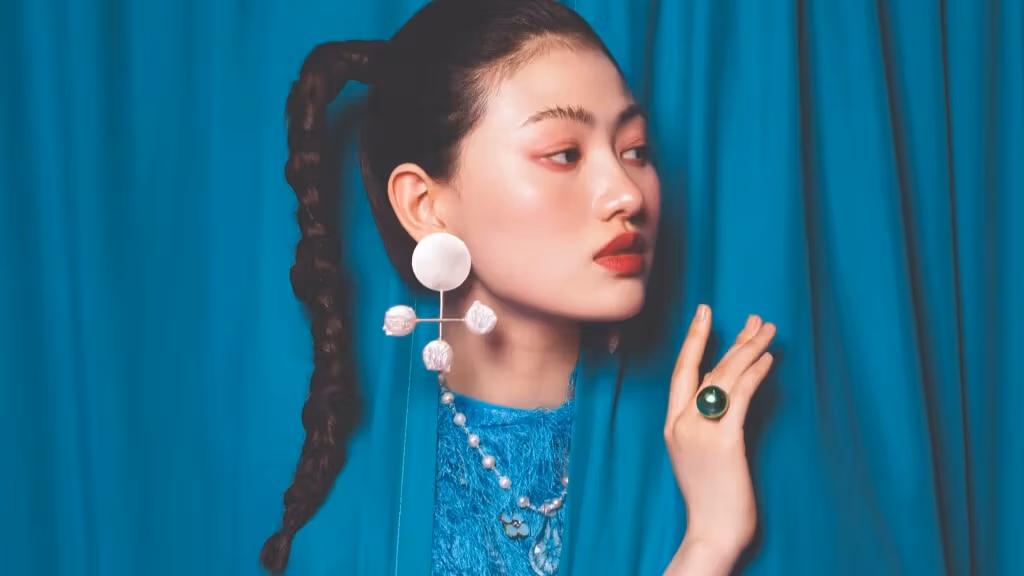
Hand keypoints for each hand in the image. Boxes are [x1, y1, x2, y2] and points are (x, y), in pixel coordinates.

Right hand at [664, 305, 775, 566]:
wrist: (711, 533)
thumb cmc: (711, 501)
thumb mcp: (698, 457)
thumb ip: (706, 427)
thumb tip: (726, 398)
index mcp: (672, 426)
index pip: (682, 372)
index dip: (694, 340)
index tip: (706, 313)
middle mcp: (682, 424)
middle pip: (708, 368)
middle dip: (734, 339)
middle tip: (756, 318)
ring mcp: (700, 432)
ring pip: (725, 377)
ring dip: (750, 350)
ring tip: (769, 331)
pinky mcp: (724, 442)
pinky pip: (741, 398)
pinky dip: (755, 374)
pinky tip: (768, 359)